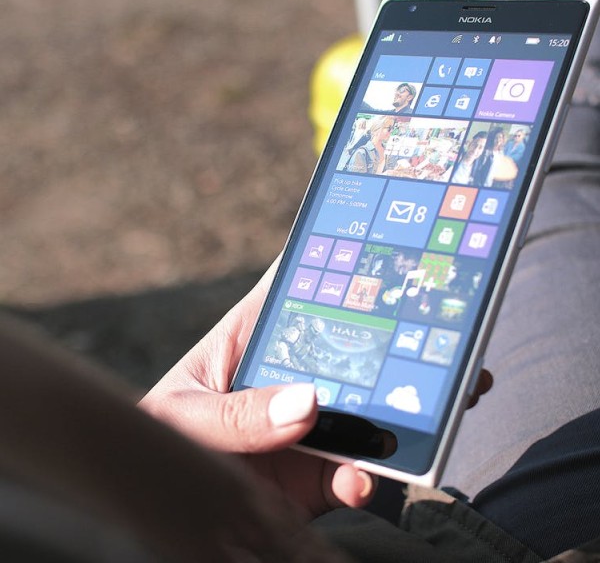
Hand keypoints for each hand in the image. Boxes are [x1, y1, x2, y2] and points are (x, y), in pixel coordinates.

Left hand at [140, 260, 492, 517]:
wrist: (160, 500)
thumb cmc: (162, 434)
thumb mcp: (183, 414)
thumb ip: (233, 413)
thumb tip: (306, 401)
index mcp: (261, 336)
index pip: (305, 285)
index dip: (345, 263)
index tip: (391, 251)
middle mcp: (297, 373)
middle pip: (358, 344)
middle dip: (404, 337)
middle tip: (447, 331)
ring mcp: (313, 424)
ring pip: (372, 408)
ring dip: (409, 406)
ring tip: (440, 403)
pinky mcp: (319, 474)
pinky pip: (355, 473)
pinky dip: (368, 476)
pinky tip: (363, 477)